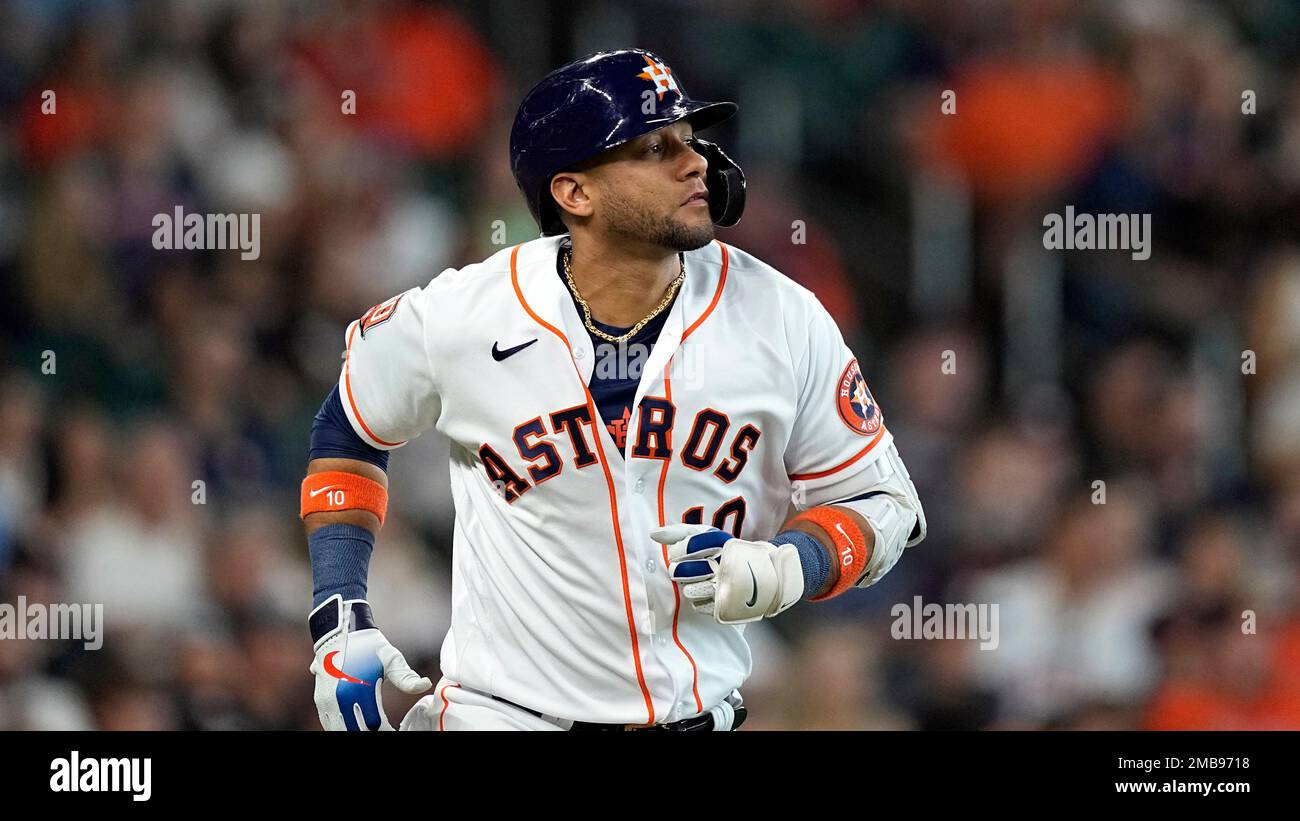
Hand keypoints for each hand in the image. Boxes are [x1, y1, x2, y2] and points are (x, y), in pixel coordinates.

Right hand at [308, 595, 431, 730]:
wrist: (339, 629)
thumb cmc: (368, 644)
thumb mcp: (390, 658)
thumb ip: (405, 676)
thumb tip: (425, 685)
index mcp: (359, 690)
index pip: (374, 725)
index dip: (387, 731)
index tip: (395, 730)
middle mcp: (340, 698)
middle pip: (358, 730)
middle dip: (373, 732)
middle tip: (386, 730)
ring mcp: (327, 701)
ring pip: (341, 730)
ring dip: (356, 730)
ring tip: (373, 728)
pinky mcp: (320, 700)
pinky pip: (329, 724)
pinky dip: (342, 728)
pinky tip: (354, 725)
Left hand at [650, 524, 803, 624]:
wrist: (767, 572)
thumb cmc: (729, 551)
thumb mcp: (709, 536)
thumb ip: (680, 532)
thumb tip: (652, 534)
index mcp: (719, 543)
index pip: (683, 547)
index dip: (678, 551)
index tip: (681, 552)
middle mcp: (722, 565)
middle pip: (680, 571)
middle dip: (679, 570)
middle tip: (686, 568)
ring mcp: (725, 587)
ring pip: (688, 591)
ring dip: (689, 586)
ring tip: (700, 580)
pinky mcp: (726, 606)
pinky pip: (698, 606)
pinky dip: (699, 600)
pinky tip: (708, 592)